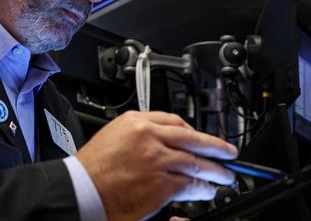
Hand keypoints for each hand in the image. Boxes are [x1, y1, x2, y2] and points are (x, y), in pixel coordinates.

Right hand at [75, 111, 236, 220]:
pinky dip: (202, 188)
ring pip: (196, 162)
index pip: (175, 120)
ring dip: (215, 170)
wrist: (82, 190)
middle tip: (228, 152)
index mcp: (137, 121)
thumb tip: (162, 142)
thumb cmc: (92, 168)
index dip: (192, 130)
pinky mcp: (163, 184)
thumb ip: (140, 135)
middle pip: (192, 138)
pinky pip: (190, 184)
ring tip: (224, 175)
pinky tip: (207, 190)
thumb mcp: (114, 135)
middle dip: (215, 146)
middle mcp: (150, 137)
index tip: (201, 136)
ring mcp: (158, 160)